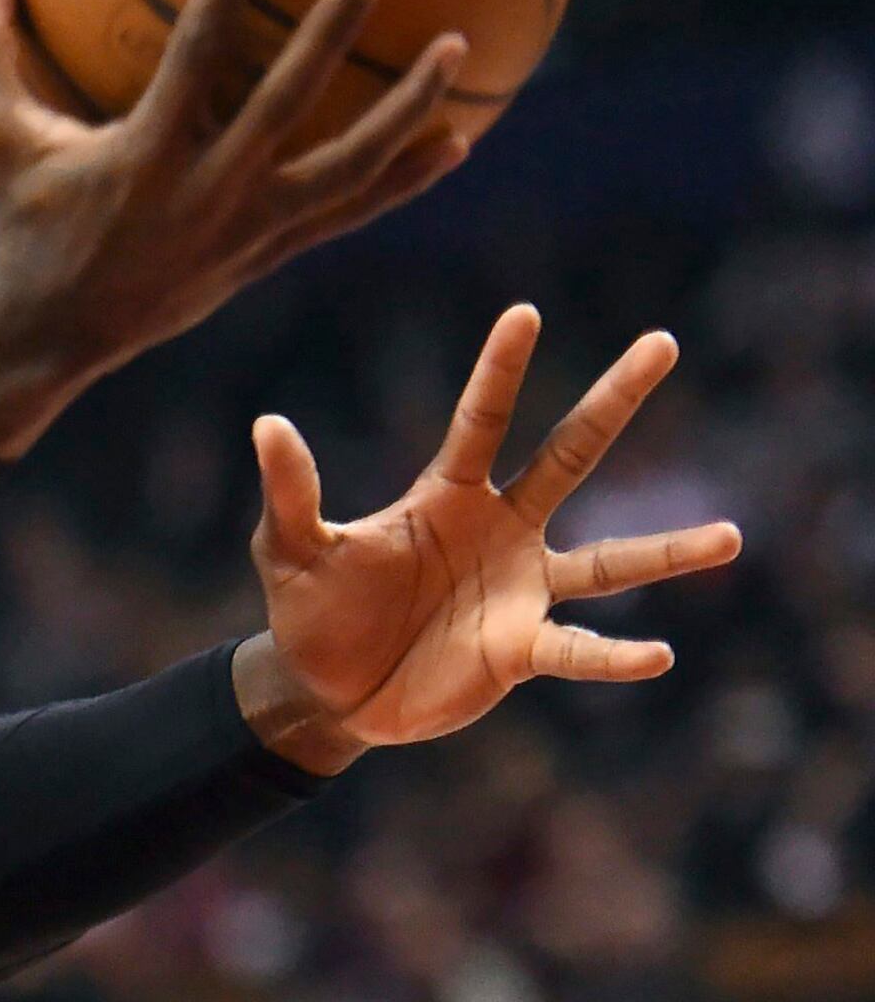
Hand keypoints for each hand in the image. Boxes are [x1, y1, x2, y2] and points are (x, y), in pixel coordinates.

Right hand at [0, 0, 474, 456]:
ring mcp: (248, 227)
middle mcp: (206, 191)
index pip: (195, 54)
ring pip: (345, 166)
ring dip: (405, 108)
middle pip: (287, 101)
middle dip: (333, 28)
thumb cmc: (21, 218)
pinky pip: (351, 212)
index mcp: (144, 155)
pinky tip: (457, 141)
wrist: (52, 332)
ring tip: (459, 47)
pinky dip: (406, 179)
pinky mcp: (269, 253)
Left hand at [233, 308, 742, 773]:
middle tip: (663, 341)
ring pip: (608, 563)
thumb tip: (268, 425)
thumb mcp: (290, 550)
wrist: (324, 690)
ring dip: (667, 552)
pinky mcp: (521, 650)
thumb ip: (292, 492)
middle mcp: (499, 530)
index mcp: (446, 497)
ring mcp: (519, 588)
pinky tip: (658, 654)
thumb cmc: (309, 609)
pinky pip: (579, 650)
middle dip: (613, 401)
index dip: (501, 370)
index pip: (480, 421)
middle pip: (568, 456)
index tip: (527, 310)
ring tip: (733, 536)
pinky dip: (614, 657)